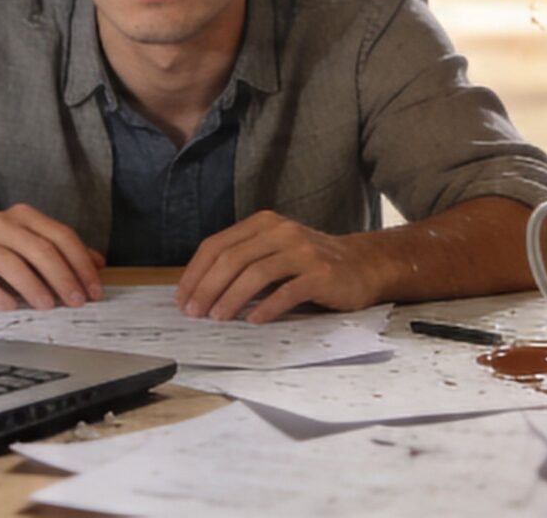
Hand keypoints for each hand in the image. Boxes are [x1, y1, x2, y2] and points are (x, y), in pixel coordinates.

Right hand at [0, 204, 106, 310]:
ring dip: (35, 288)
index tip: (94, 289)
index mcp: (21, 217)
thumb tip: (97, 263)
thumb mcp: (24, 246)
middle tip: (77, 301)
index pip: (60, 236)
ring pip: (13, 264)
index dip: (81, 263)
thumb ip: (59, 252)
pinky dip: (0, 297)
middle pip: (40, 249)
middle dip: (63, 278)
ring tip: (48, 307)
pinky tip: (12, 307)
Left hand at [177, 212, 378, 322]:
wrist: (364, 265)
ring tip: (218, 318)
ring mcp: (302, 251)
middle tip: (194, 313)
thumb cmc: (312, 264)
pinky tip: (255, 321)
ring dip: (231, 298)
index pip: (217, 245)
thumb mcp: (275, 252)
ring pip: (256, 273)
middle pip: (232, 259)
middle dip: (207, 288)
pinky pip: (288, 290)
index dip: (195, 272)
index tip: (182, 298)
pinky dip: (268, 307)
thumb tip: (202, 292)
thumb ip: (245, 262)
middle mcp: (281, 232)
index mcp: (263, 224)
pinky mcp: (321, 273)